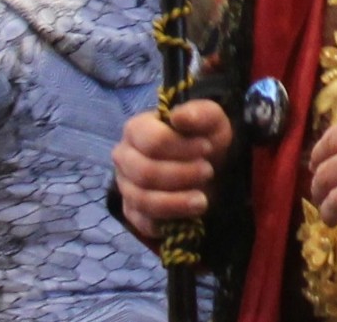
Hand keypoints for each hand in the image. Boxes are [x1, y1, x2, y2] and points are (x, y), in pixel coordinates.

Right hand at [113, 99, 232, 239]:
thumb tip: (178, 117)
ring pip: (143, 199)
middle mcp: (124, 158)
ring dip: (177, 201)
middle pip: (145, 173)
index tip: (208, 148)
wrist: (209, 164)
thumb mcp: (212, 121)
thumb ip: (199, 113)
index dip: (181, 148)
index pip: (151, 142)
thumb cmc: (204, 139)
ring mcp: (125, 186)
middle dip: (182, 175)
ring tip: (203, 200)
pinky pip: (143, 222)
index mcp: (137, 129)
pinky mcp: (133, 211)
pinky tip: (189, 214)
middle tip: (208, 171)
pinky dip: (168, 219)